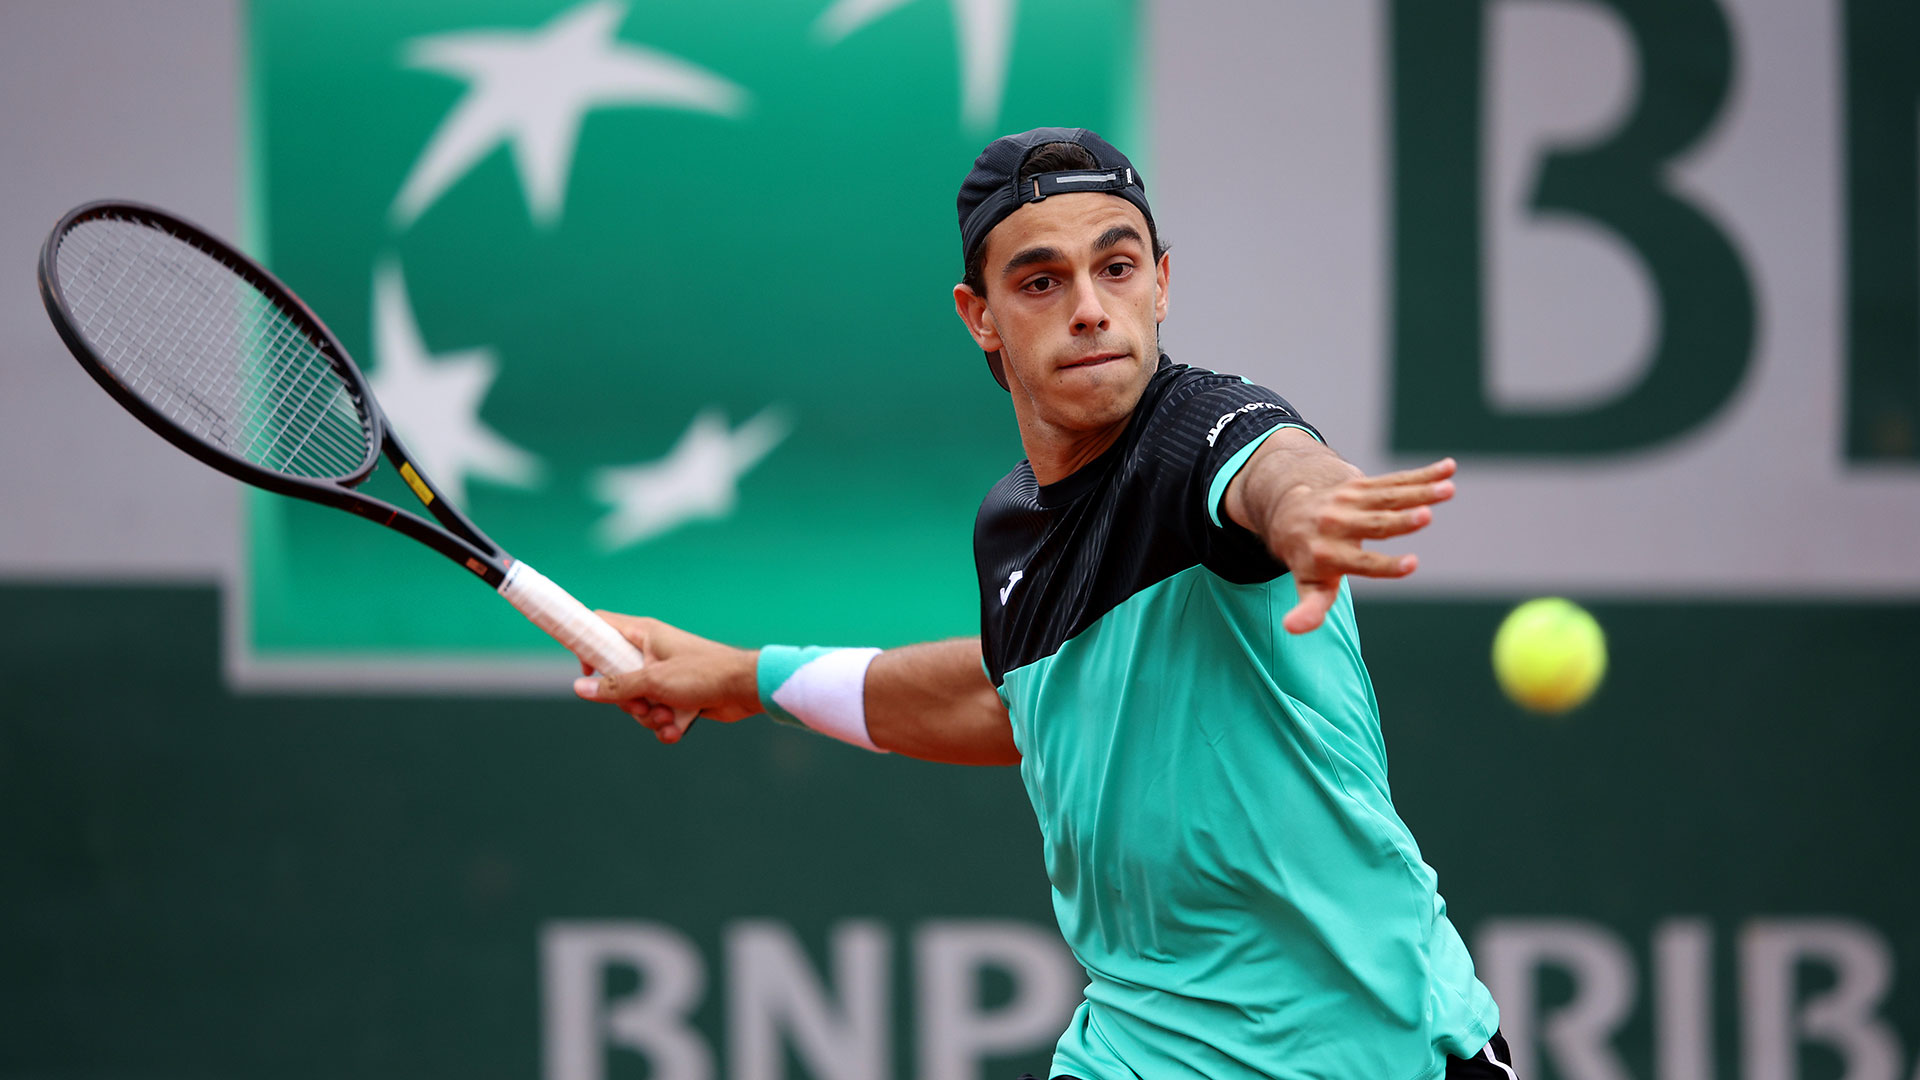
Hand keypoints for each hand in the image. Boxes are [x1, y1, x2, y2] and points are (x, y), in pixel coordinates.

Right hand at [572, 614, 760, 743]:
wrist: (745, 689)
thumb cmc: (702, 674)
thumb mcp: (653, 681)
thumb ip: (615, 686)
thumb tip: (579, 687)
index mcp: (643, 634)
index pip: (601, 625)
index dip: (586, 643)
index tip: (586, 669)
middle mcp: (651, 652)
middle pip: (614, 677)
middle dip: (628, 701)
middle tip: (643, 704)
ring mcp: (663, 675)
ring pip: (636, 702)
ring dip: (649, 716)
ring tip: (668, 716)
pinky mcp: (676, 696)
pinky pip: (656, 714)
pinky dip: (665, 724)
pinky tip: (678, 728)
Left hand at [1267, 458, 1455, 633]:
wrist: (1287, 515)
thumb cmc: (1308, 561)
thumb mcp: (1307, 586)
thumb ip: (1309, 609)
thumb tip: (1293, 628)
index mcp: (1329, 555)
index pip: (1362, 563)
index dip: (1387, 566)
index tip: (1413, 565)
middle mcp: (1338, 525)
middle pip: (1375, 524)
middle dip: (1401, 521)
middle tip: (1426, 516)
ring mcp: (1349, 502)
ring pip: (1388, 497)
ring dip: (1420, 492)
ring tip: (1448, 489)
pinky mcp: (1359, 485)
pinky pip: (1393, 480)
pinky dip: (1422, 475)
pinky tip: (1448, 469)